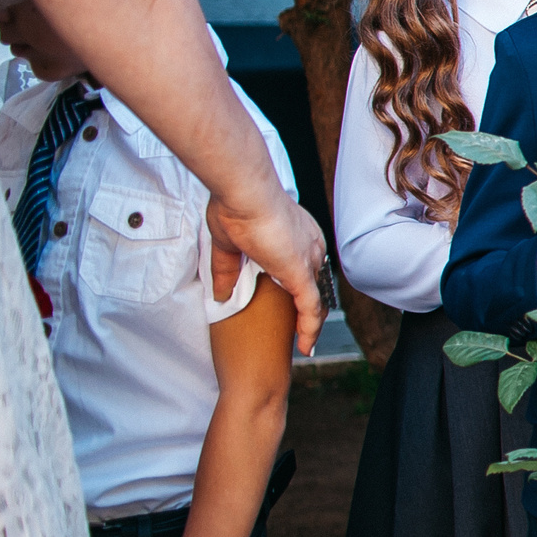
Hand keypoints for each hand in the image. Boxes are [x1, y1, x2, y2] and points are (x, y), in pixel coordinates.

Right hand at [205, 194, 328, 355]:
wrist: (243, 191)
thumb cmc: (235, 204)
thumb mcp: (228, 243)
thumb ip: (227, 270)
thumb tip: (220, 294)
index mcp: (298, 235)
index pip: (307, 267)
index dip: (300, 288)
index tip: (291, 307)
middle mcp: (311, 246)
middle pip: (315, 285)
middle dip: (309, 309)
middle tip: (298, 331)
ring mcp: (308, 259)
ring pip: (315, 299)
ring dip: (309, 323)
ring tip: (302, 344)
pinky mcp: (301, 272)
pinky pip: (311, 308)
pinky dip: (309, 328)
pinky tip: (305, 346)